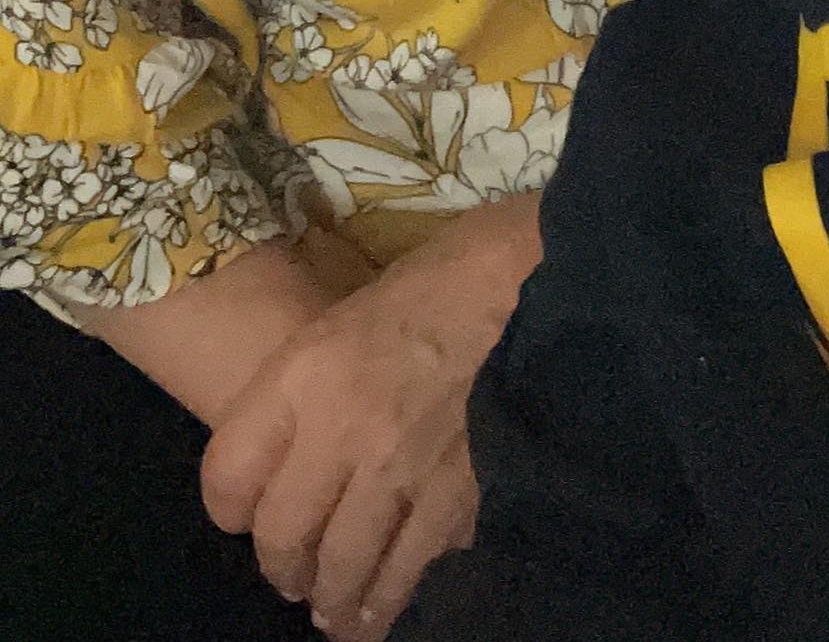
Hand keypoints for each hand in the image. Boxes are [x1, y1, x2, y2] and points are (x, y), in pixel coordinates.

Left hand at [201, 194, 542, 639]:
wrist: (541, 280)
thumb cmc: (446, 279)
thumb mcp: (354, 310)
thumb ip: (315, 383)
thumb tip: (295, 449)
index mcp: (308, 369)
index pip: (229, 472)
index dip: (230, 507)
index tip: (246, 518)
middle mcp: (343, 426)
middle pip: (282, 536)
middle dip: (285, 568)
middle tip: (296, 578)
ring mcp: (403, 470)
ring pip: (345, 568)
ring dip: (337, 599)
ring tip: (340, 611)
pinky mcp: (460, 500)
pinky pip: (412, 570)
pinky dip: (396, 594)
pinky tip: (392, 601)